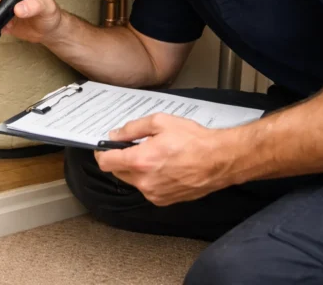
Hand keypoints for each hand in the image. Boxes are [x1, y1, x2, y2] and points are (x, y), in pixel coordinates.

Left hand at [94, 114, 230, 205]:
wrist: (220, 160)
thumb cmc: (194, 140)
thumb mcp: (160, 122)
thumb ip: (133, 129)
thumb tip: (115, 135)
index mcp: (140, 161)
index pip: (105, 162)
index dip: (102, 152)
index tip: (105, 147)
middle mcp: (144, 182)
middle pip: (117, 172)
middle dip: (121, 159)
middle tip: (134, 146)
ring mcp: (154, 194)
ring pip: (132, 181)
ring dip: (135, 169)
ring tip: (154, 156)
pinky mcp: (164, 200)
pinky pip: (146, 188)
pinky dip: (148, 178)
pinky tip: (163, 167)